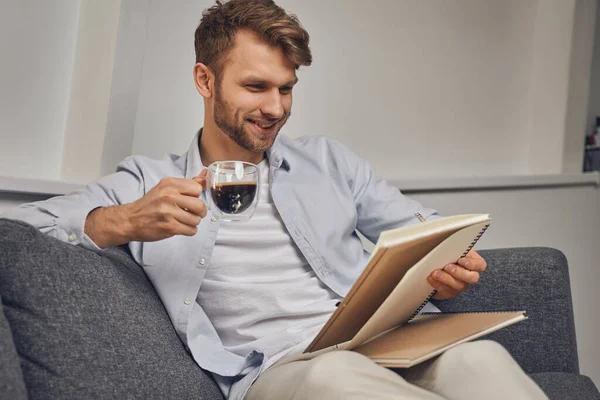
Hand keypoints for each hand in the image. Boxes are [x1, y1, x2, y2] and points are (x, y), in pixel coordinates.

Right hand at [85, 170, 207, 247]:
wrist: (130, 220)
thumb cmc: (149, 204)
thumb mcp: (166, 188)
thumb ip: (187, 184)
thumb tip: (205, 175)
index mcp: (169, 184)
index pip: (197, 188)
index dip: (196, 196)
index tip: (190, 199)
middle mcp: (169, 196)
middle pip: (200, 205)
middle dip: (199, 211)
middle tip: (192, 212)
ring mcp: (169, 212)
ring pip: (197, 219)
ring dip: (192, 222)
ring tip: (183, 220)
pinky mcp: (169, 227)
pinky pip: (191, 230)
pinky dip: (188, 230)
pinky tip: (180, 227)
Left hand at [427, 250, 486, 299]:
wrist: (436, 265)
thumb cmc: (447, 255)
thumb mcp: (453, 248)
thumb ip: (455, 247)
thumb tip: (451, 242)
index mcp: (474, 262)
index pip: (480, 265)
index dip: (472, 264)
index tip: (461, 260)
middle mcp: (470, 276)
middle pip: (472, 278)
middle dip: (459, 273)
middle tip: (447, 267)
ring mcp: (460, 285)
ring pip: (458, 286)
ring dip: (445, 279)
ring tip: (435, 272)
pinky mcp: (450, 292)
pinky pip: (445, 290)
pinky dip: (437, 284)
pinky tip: (431, 278)